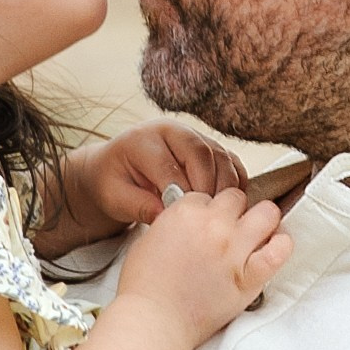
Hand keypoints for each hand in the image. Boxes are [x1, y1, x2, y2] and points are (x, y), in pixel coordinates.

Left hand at [45, 122, 244, 244]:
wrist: (117, 168)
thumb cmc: (114, 183)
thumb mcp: (114, 197)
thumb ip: (138, 205)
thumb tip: (165, 215)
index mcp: (143, 139)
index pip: (168, 164)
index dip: (178, 193)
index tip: (181, 218)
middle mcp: (172, 131)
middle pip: (201, 153)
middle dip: (206, 188)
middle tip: (205, 218)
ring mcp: (194, 136)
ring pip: (221, 156)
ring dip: (224, 187)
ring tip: (216, 214)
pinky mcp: (210, 148)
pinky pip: (232, 162)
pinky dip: (235, 184)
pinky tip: (227, 205)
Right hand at [114, 185, 290, 348]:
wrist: (154, 321)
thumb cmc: (145, 287)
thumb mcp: (148, 239)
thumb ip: (172, 223)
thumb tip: (186, 222)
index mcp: (185, 212)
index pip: (208, 195)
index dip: (208, 209)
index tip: (207, 222)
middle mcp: (213, 225)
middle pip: (238, 198)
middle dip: (234, 210)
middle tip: (231, 226)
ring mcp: (234, 250)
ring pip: (267, 214)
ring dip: (263, 220)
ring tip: (258, 231)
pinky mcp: (249, 276)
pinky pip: (280, 251)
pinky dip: (281, 246)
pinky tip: (274, 247)